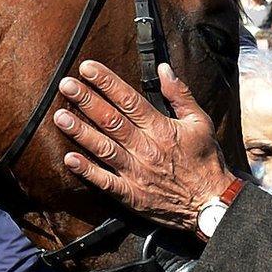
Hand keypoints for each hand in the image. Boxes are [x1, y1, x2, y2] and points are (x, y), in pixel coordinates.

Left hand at [54, 61, 235, 231]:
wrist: (211, 203)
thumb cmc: (206, 161)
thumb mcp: (200, 122)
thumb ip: (180, 94)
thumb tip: (164, 68)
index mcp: (161, 129)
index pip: (129, 99)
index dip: (106, 82)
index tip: (87, 68)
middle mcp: (146, 148)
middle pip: (111, 120)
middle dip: (86, 100)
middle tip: (65, 85)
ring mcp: (136, 172)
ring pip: (104, 148)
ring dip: (80, 131)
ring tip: (60, 116)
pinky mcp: (131, 194)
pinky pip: (105, 182)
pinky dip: (87, 171)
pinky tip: (69, 159)